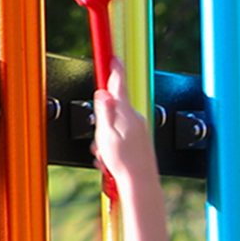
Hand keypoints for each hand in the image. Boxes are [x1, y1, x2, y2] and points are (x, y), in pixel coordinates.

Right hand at [92, 59, 158, 187]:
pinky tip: (111, 160)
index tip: (113, 58)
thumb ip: (103, 111)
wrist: (140, 182)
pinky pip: (122, 138)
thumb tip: (103, 93)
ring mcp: (139, 129)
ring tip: (105, 155)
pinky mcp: (141, 141)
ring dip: (105, 140)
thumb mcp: (105, 133)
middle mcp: (135, 118)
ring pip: (115, 127)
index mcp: (125, 112)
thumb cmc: (124, 162)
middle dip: (102, 123)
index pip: (119, 83)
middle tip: (99, 139)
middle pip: (113, 110)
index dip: (114, 69)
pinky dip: (113, 148)